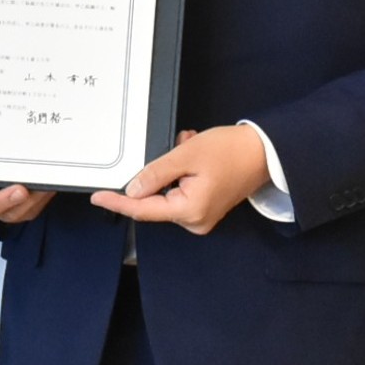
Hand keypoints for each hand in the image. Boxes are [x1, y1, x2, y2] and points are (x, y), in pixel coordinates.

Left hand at [89, 126, 271, 235]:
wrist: (266, 152)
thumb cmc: (231, 151)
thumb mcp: (186, 155)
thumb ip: (156, 173)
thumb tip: (132, 190)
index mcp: (189, 211)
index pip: (143, 209)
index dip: (118, 202)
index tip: (97, 197)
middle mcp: (195, 220)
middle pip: (157, 198)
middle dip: (160, 169)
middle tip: (180, 144)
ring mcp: (201, 216)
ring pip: (169, 190)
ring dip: (173, 166)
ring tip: (190, 145)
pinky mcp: (205, 207)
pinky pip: (181, 190)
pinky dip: (182, 171)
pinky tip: (193, 152)